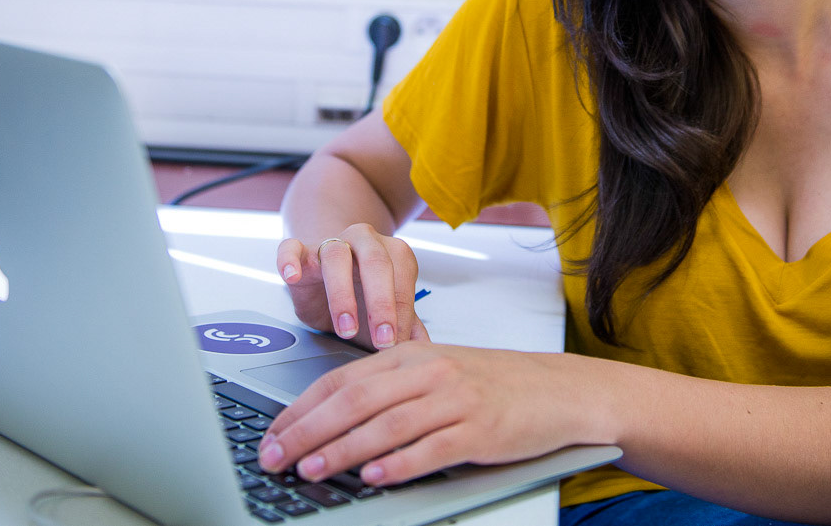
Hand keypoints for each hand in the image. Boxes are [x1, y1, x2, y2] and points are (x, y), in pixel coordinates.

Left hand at [256, 342, 600, 486]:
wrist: (559, 389)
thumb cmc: (493, 383)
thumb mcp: (435, 372)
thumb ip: (388, 389)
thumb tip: (329, 421)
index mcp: (410, 354)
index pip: (342, 379)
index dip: (300, 409)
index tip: (271, 435)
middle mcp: (429, 372)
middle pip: (355, 401)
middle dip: (307, 431)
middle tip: (275, 457)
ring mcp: (455, 400)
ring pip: (386, 425)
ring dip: (342, 450)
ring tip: (311, 470)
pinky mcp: (480, 431)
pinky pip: (430, 449)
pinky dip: (398, 464)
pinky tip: (373, 477)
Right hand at [275, 223, 429, 350]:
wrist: (327, 278)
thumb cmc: (361, 295)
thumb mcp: (385, 313)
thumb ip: (407, 326)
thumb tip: (426, 349)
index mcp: (392, 252)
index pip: (403, 275)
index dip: (402, 311)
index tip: (397, 343)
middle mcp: (364, 241)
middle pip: (376, 261)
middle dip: (381, 303)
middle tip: (382, 339)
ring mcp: (331, 242)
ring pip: (336, 255)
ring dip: (342, 294)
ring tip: (346, 328)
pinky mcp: (300, 251)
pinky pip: (292, 247)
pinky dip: (290, 259)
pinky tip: (292, 276)